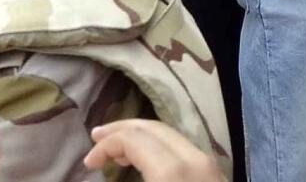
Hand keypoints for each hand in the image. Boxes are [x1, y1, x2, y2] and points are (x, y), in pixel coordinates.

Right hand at [85, 120, 222, 181]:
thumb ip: (123, 180)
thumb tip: (112, 160)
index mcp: (173, 168)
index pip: (134, 137)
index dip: (105, 145)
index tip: (88, 164)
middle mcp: (196, 159)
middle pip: (156, 129)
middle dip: (123, 130)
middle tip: (96, 136)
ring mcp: (212, 167)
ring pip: (174, 139)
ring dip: (142, 138)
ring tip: (117, 151)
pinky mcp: (217, 176)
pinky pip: (185, 152)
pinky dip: (161, 150)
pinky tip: (148, 161)